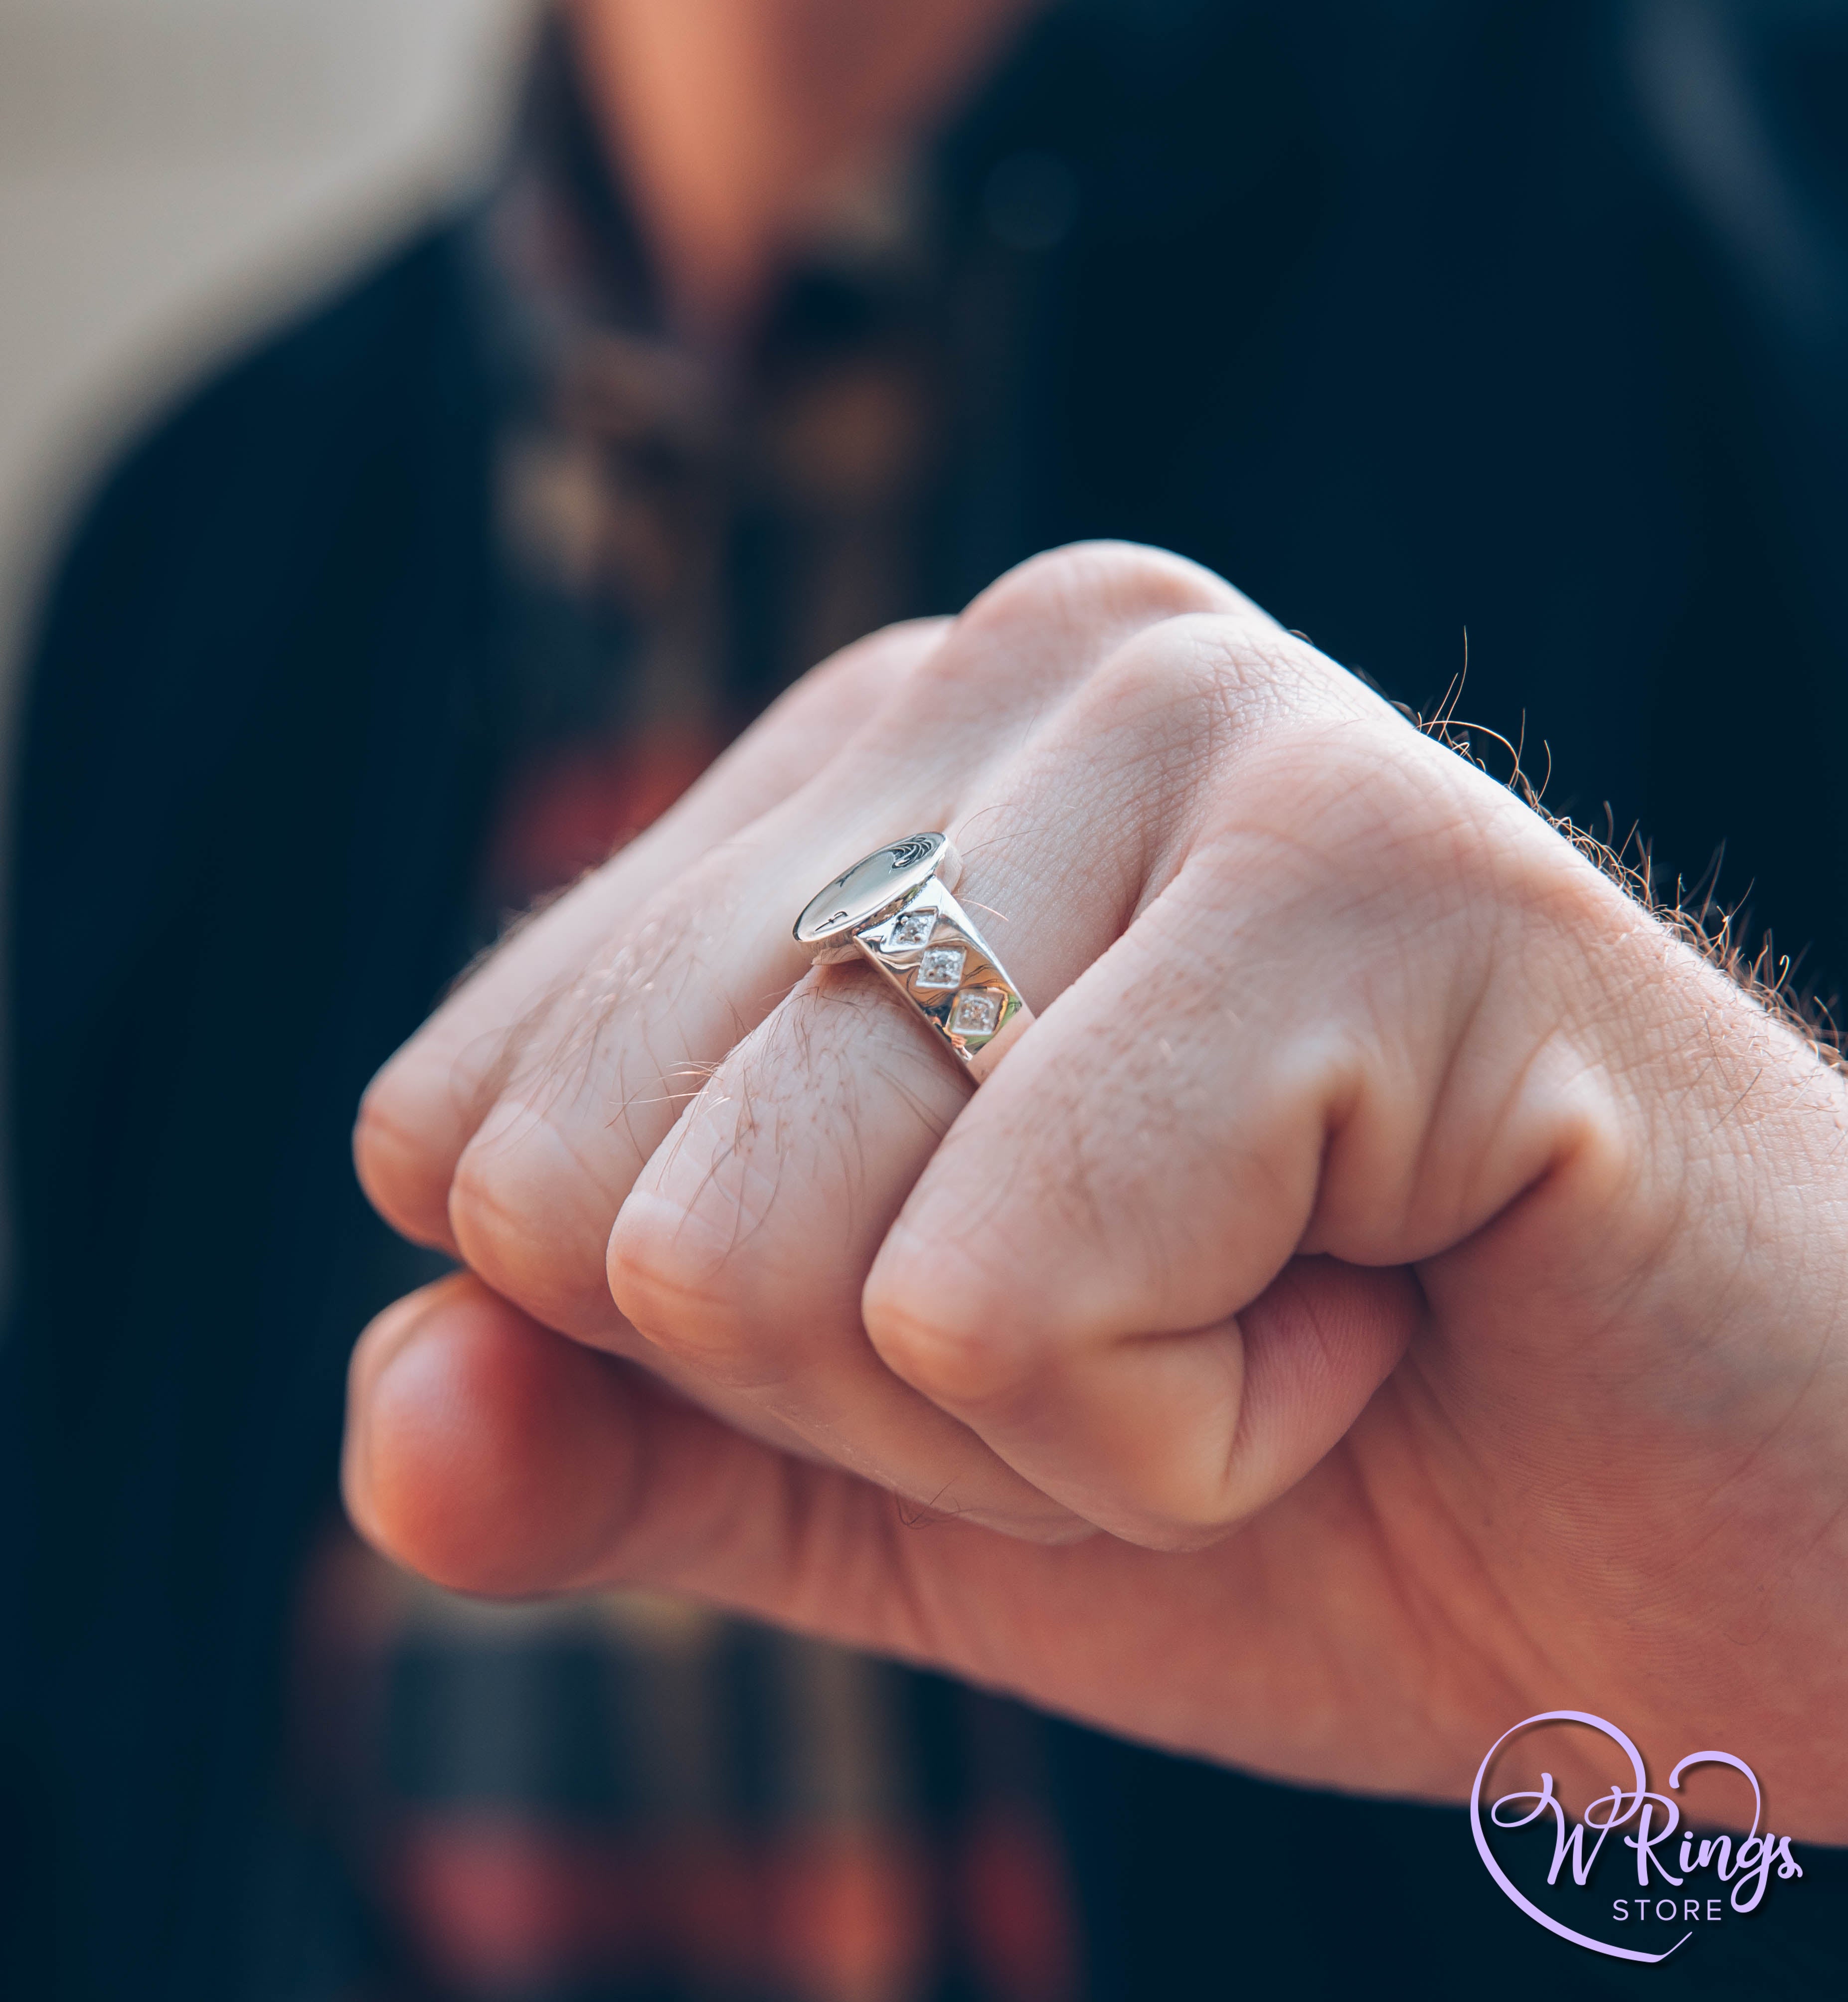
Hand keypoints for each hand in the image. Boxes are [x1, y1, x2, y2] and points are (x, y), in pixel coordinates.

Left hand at [345, 544, 1847, 1835]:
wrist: (1716, 1540)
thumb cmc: (1323, 1474)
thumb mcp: (884, 1476)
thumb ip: (612, 1445)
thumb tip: (388, 1418)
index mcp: (851, 772)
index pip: (473, 1120)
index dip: (724, 1348)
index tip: (1017, 1306)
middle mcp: (1010, 673)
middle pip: (586, 1194)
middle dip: (885, 1390)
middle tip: (1183, 1317)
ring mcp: (1192, 735)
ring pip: (772, 1252)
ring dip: (1056, 1413)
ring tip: (1300, 1297)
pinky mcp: (1372, 873)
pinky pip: (1010, 1299)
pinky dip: (1203, 1432)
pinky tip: (1395, 1295)